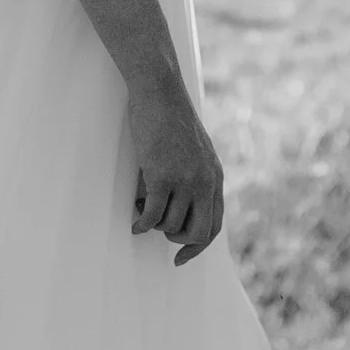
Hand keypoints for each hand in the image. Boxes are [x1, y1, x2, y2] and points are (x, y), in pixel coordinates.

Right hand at [127, 71, 222, 265]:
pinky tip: (133, 219)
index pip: (214, 226)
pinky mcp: (161, 176)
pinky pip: (151, 215)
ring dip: (154, 224)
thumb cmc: (171, 118)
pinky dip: (141, 224)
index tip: (179, 257)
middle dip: (176, 240)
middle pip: (198, 234)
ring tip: (141, 206)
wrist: (160, 92)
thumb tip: (186, 208)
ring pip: (170, 225)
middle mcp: (205, 182)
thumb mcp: (196, 151)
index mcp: (215, 177)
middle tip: (159, 229)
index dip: (197, 247)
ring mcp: (184, 180)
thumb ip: (198, 177)